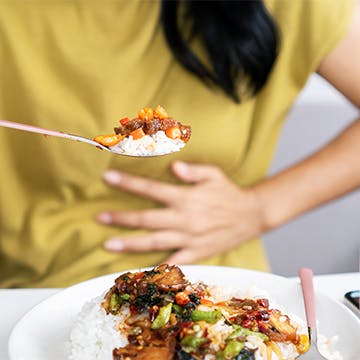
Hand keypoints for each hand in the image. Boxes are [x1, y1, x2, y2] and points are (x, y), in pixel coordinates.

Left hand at [97, 161, 266, 263]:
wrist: (251, 216)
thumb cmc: (229, 192)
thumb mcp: (214, 174)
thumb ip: (192, 170)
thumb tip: (172, 167)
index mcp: (186, 198)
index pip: (151, 189)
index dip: (128, 183)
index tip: (108, 178)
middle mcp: (184, 219)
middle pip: (146, 219)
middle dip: (121, 218)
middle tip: (99, 218)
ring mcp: (189, 238)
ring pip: (154, 242)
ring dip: (130, 243)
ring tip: (108, 244)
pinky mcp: (196, 253)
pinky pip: (173, 261)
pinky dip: (156, 266)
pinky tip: (139, 269)